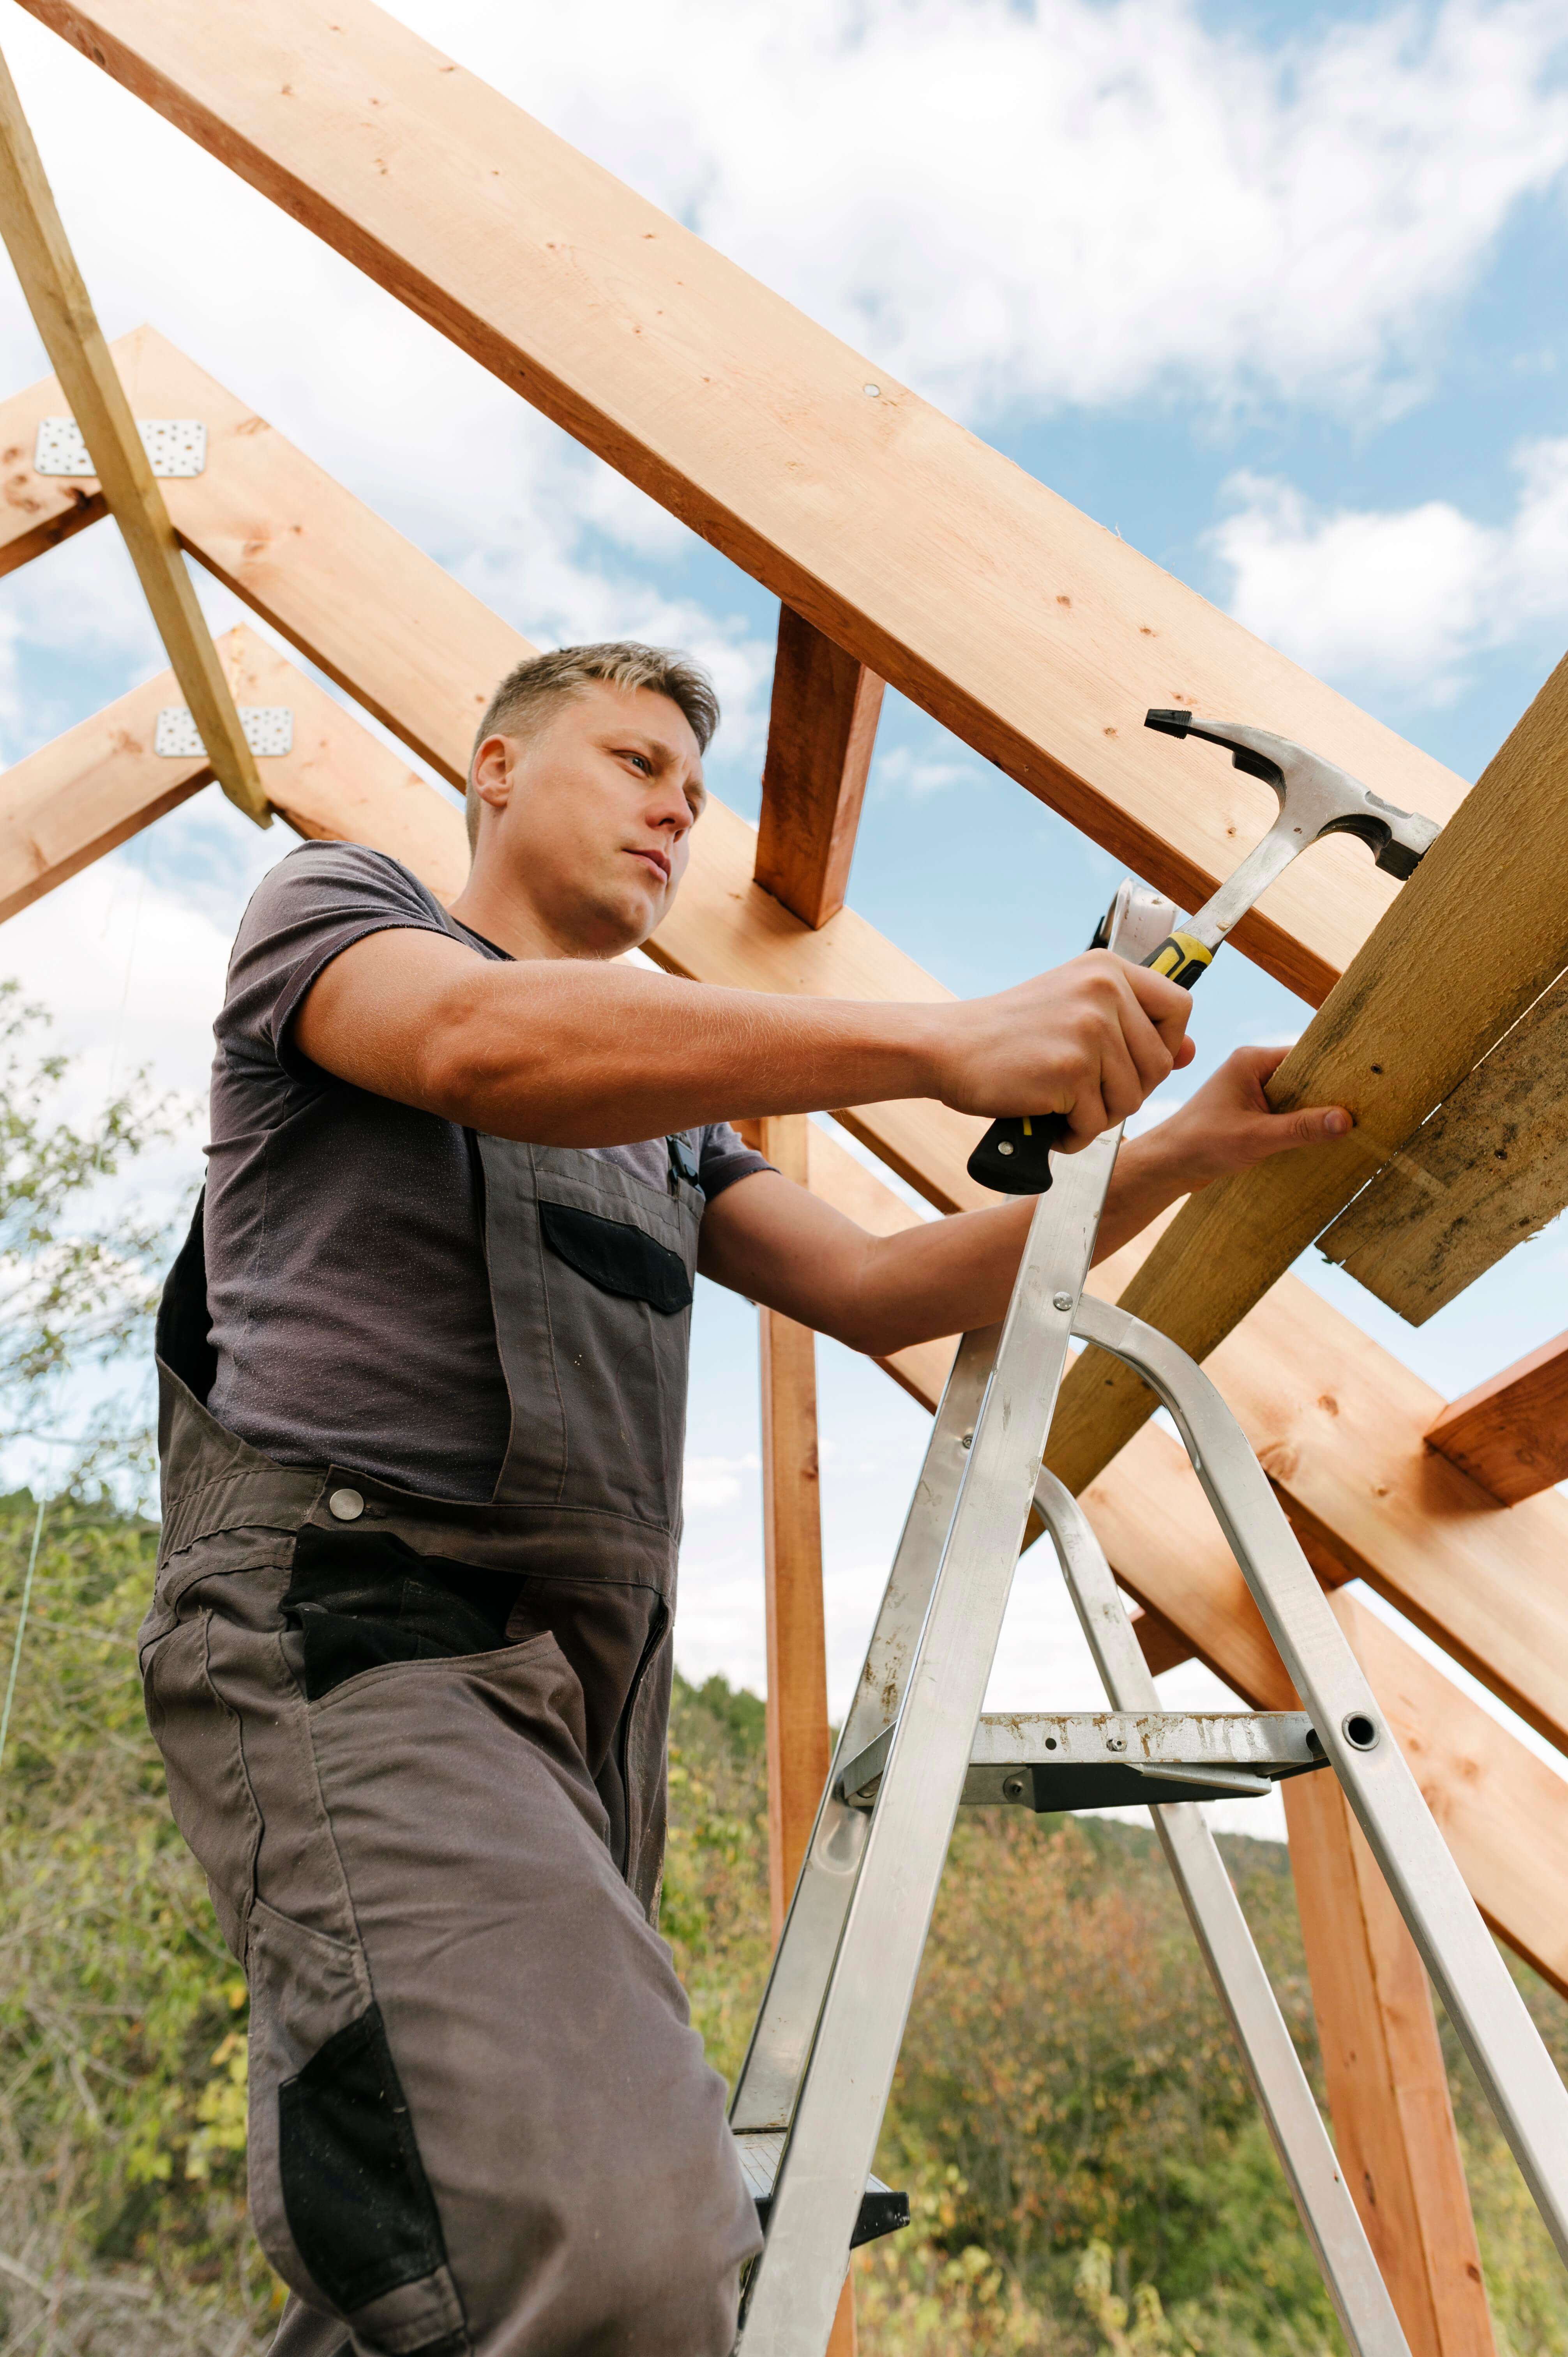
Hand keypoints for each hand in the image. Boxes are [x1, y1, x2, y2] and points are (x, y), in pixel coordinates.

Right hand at [932, 952, 1195, 1147]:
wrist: (947, 1047)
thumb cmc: (1009, 1035)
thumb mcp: (1074, 1010)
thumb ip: (1132, 1025)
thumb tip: (1190, 1054)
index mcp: (1108, 969)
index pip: (1179, 1006)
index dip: (1168, 1044)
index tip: (1136, 1060)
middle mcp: (1103, 991)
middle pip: (1158, 1063)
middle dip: (1127, 1091)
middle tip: (1085, 1094)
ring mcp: (1088, 1030)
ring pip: (1130, 1098)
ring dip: (1098, 1117)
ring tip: (1061, 1107)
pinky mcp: (1070, 1070)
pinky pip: (1096, 1123)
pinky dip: (1074, 1136)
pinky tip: (1047, 1122)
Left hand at [1144, 1046, 1350, 1189]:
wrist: (1168, 1165)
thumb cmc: (1202, 1144)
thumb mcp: (1257, 1137)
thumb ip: (1301, 1128)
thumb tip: (1345, 1119)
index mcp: (1251, 1060)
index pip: (1306, 1055)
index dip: (1335, 1070)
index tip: (1365, 1084)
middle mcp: (1253, 1069)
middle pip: (1305, 1075)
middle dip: (1329, 1092)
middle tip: (1366, 1107)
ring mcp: (1252, 1090)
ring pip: (1297, 1095)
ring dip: (1316, 1110)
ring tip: (1352, 1123)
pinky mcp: (1252, 1110)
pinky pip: (1286, 1111)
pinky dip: (1301, 1122)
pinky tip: (1322, 1136)